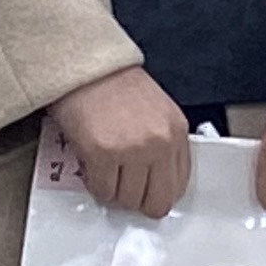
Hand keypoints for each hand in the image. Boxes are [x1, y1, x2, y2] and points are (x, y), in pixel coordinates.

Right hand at [53, 65, 192, 218]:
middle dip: (139, 201)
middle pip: (157, 202)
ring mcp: (132, 150)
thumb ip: (161, 143)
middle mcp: (159, 142)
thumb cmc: (115, 84)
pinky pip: (103, 191)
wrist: (86, 64)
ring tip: (106, 170)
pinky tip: (92, 166)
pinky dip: (95, 185)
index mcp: (176, 130)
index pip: (179, 185)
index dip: (160, 194)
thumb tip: (156, 179)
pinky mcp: (103, 154)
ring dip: (114, 191)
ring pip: (127, 200)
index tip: (148, 193)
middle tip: (125, 190)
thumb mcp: (156, 111)